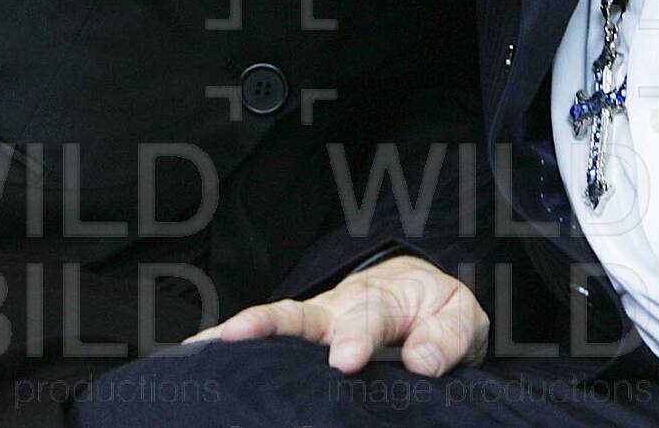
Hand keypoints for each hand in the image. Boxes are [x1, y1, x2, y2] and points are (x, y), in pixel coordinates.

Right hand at [182, 255, 486, 377]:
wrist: (419, 294)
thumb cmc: (437, 310)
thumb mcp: (461, 317)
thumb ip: (447, 337)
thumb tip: (421, 364)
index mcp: (386, 298)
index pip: (368, 318)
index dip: (356, 338)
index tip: (346, 362)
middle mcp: (340, 307)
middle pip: (303, 313)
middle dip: (274, 325)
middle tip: (241, 336)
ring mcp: (315, 325)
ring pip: (276, 325)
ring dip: (240, 333)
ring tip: (200, 347)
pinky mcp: (302, 343)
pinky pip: (267, 343)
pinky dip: (232, 347)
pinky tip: (196, 358)